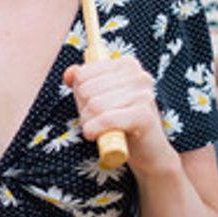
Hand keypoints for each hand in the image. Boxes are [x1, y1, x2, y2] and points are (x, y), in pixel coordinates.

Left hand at [63, 57, 175, 177]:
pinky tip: (94, 135)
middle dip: (83, 109)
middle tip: (93, 120)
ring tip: (96, 129)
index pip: (83, 73)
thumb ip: (83, 81)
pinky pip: (107, 119)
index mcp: (128, 64)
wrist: (149, 152)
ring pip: (95, 105)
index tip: (90, 105)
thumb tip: (68, 73)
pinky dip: (95, 129)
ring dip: (88, 122)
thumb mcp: (100, 97)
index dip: (79, 94)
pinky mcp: (144, 116)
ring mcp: (144, 95)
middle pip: (86, 89)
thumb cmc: (121, 122)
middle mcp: (139, 76)